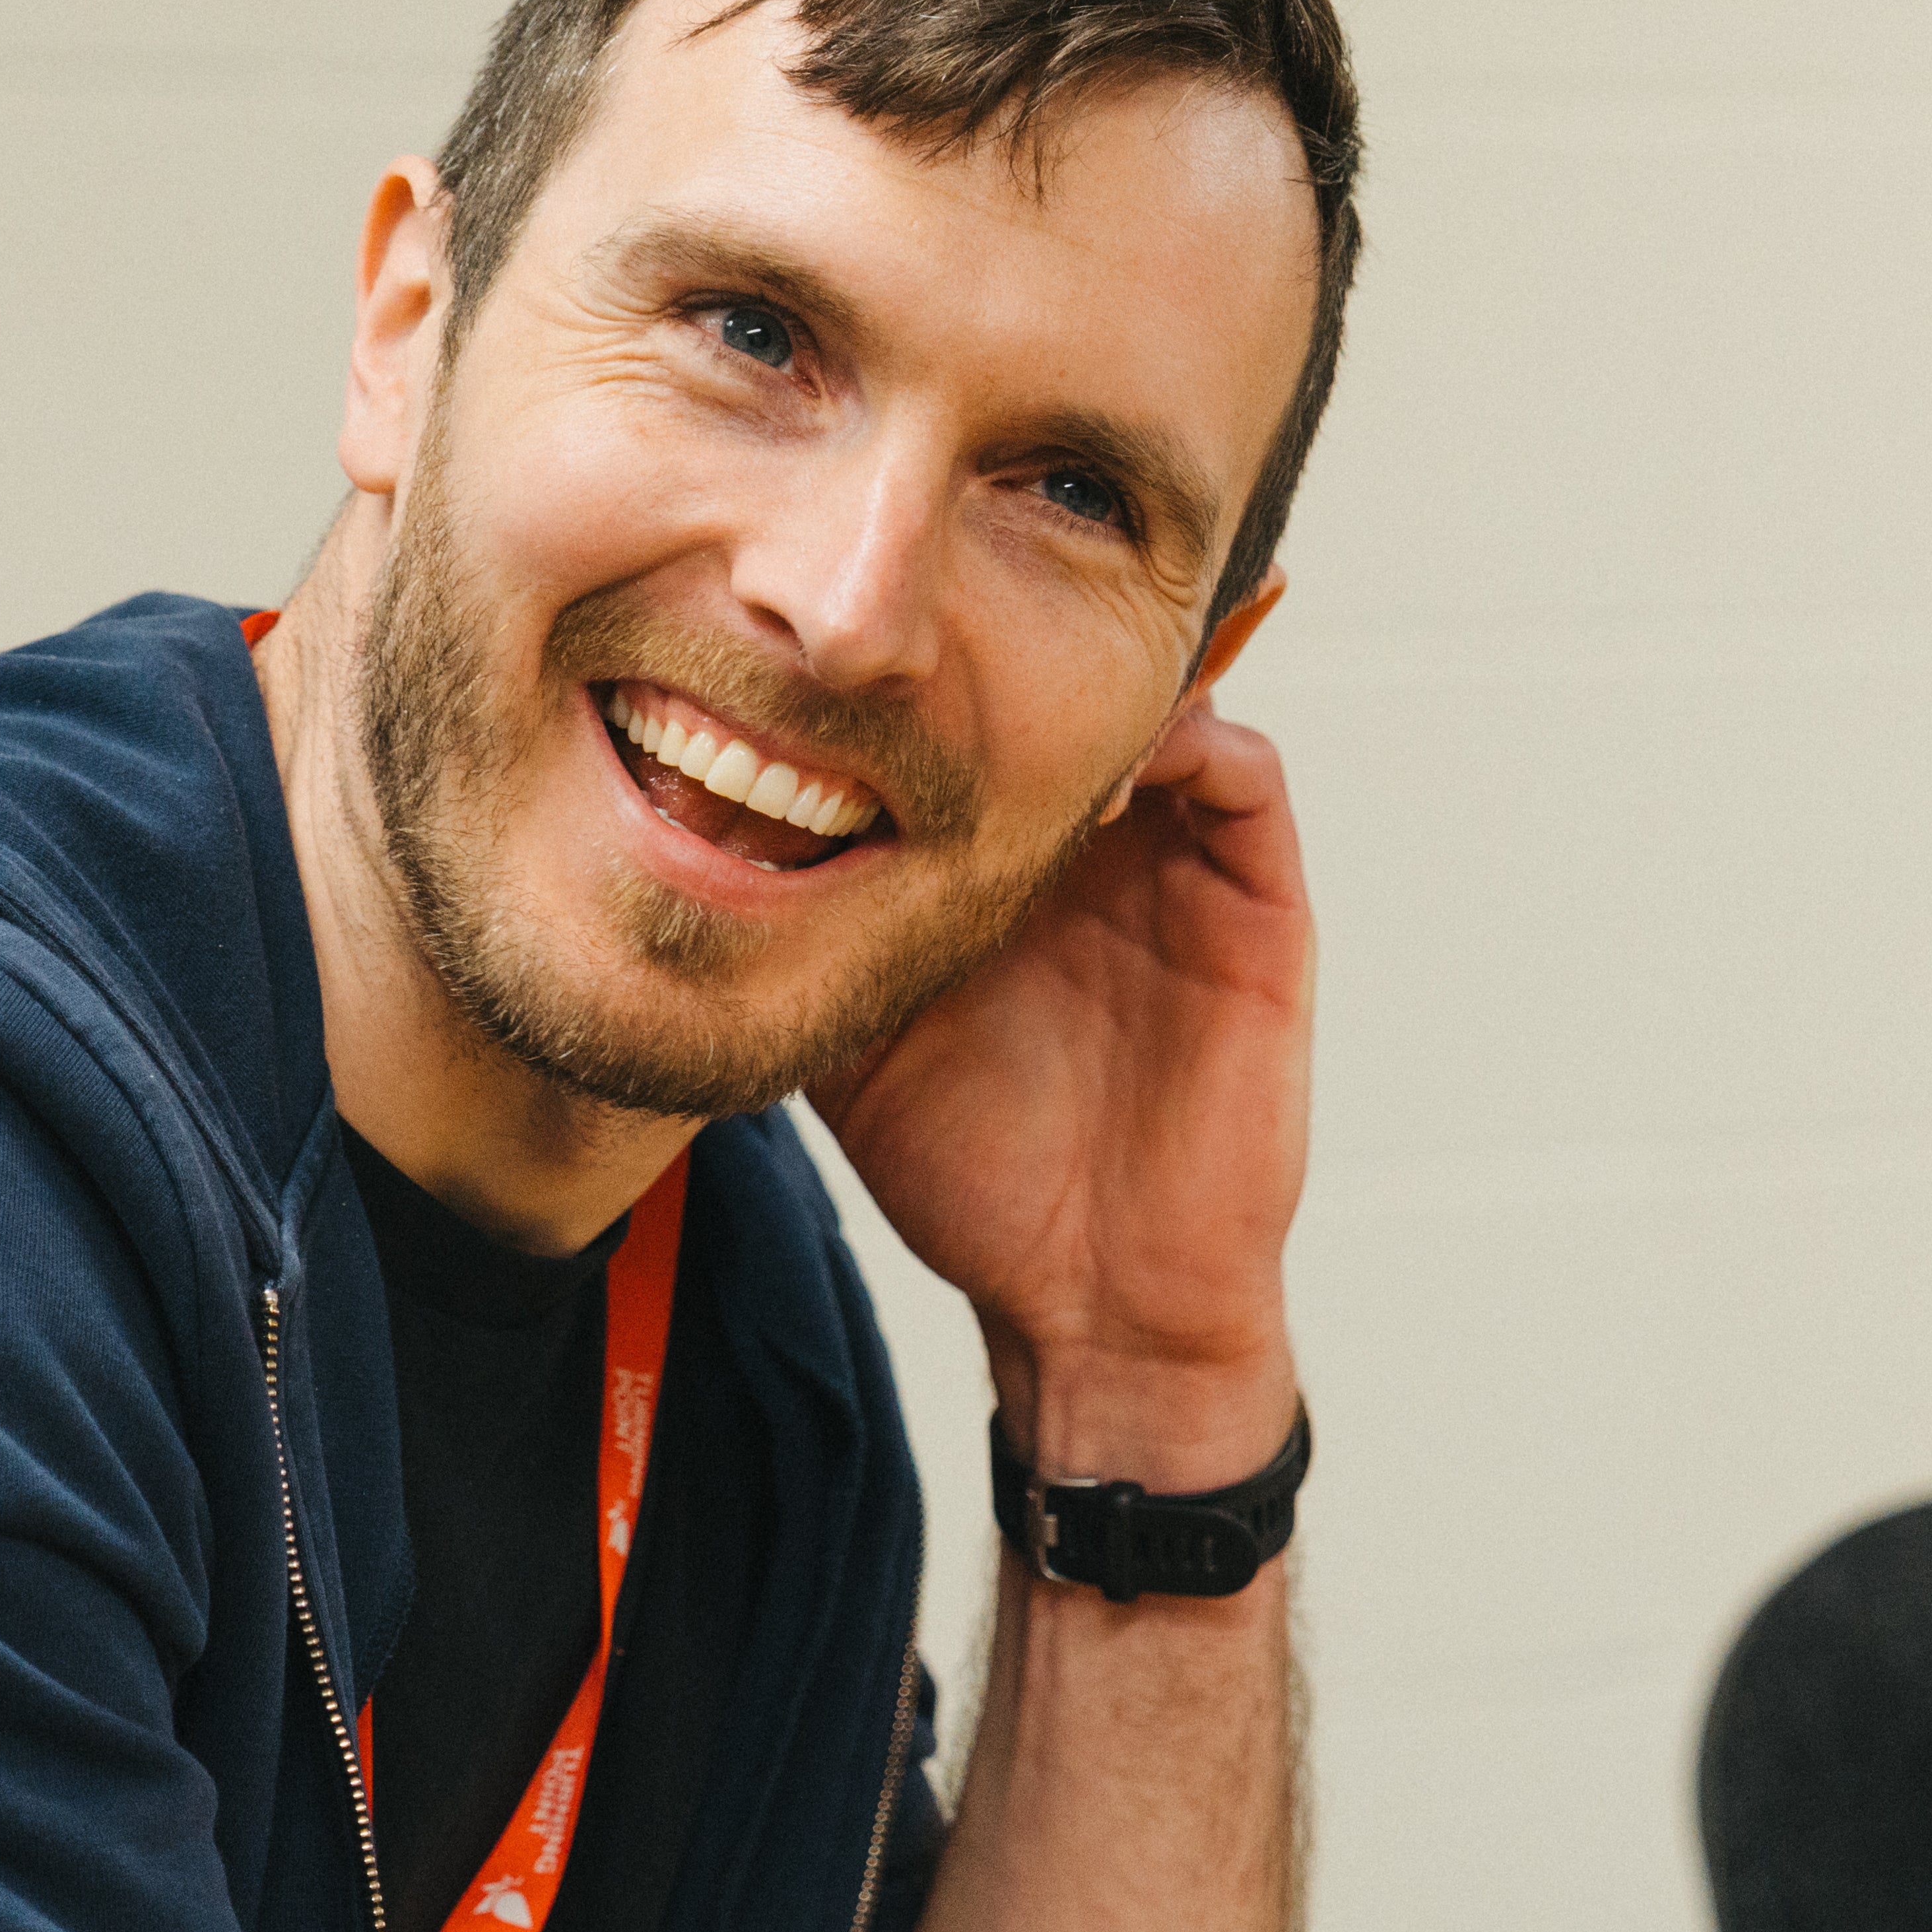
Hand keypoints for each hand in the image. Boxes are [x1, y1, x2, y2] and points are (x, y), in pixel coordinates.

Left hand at [817, 700, 1308, 1466]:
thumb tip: (673, 861)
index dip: (920, 678)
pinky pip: (1248, 775)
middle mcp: (1099, 854)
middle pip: (1067, 689)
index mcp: (1006, 871)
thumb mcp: (848, 1042)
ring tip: (1014, 703)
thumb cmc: (975, 1186)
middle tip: (929, 632)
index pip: (977, 726)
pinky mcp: (1259, 911)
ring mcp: (1183, 873)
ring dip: (1098, 683)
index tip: (842, 655)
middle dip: (1008, 642)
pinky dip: (1190, 742)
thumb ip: (798, 949)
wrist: (1094, 1300)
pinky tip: (1101, 776)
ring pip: (1163, 704)